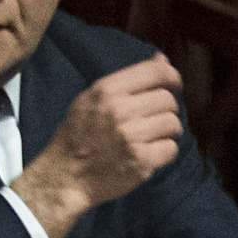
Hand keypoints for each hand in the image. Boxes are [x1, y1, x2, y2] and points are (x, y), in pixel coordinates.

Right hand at [10, 55, 183, 237]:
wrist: (63, 177)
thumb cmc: (77, 137)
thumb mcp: (90, 100)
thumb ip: (126, 80)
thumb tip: (162, 59)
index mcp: (106, 91)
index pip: (157, 72)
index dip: (173, 77)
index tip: (173, 86)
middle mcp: (120, 111)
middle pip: (168, 100)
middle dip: (165, 110)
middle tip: (151, 120)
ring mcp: (131, 137)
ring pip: (173, 124)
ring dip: (166, 132)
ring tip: (148, 138)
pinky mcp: (141, 161)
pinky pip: (171, 149)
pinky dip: (163, 153)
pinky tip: (146, 154)